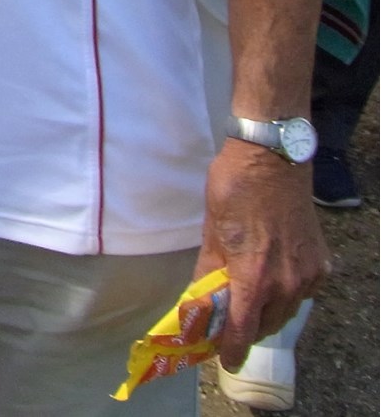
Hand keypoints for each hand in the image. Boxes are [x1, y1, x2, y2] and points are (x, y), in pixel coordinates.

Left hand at [198, 137, 329, 369]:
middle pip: (265, 324)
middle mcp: (287, 283)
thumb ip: (209, 271)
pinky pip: (301, 292)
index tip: (224, 360)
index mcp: (255, 276)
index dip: (232, 349)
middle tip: (226, 326)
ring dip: (265, 314)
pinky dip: (284, 295)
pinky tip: (268, 282)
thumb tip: (198, 299)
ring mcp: (308, 274)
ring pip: (285, 311)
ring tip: (245, 304)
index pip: (244, 329)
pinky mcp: (321, 263)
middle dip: (246, 330)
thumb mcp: (212, 232)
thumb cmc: (234, 189)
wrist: (272, 159)